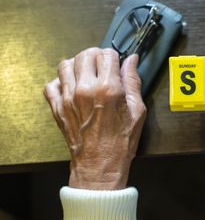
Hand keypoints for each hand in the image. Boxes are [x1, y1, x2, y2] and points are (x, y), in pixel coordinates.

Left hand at [44, 48, 145, 189]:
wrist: (100, 165)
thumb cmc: (121, 141)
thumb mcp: (137, 110)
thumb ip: (133, 81)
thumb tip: (131, 61)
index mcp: (108, 88)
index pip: (107, 55)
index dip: (114, 58)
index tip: (117, 65)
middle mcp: (85, 89)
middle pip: (85, 55)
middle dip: (96, 57)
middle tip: (103, 68)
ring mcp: (68, 97)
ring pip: (66, 64)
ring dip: (78, 66)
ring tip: (87, 75)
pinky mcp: (57, 107)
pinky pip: (52, 84)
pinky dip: (61, 82)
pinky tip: (72, 88)